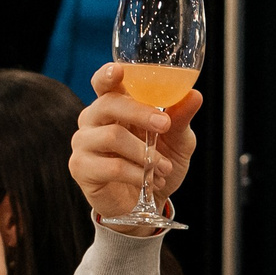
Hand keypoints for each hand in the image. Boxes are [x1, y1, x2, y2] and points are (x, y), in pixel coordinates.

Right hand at [69, 63, 202, 223]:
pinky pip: (112, 166)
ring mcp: (83, 143)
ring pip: (112, 136)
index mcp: (114, 105)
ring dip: (144, 153)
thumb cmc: (157, 165)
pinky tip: (150, 181)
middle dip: (139, 113)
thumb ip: (181, 118)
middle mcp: (93, 120)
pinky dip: (137, 174)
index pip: (104, 82)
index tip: (119, 70)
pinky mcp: (81, 168)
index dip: (108, 74)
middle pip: (108, 104)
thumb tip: (194, 95)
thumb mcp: (177, 141)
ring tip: (163, 167)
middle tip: (164, 125)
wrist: (146, 204)